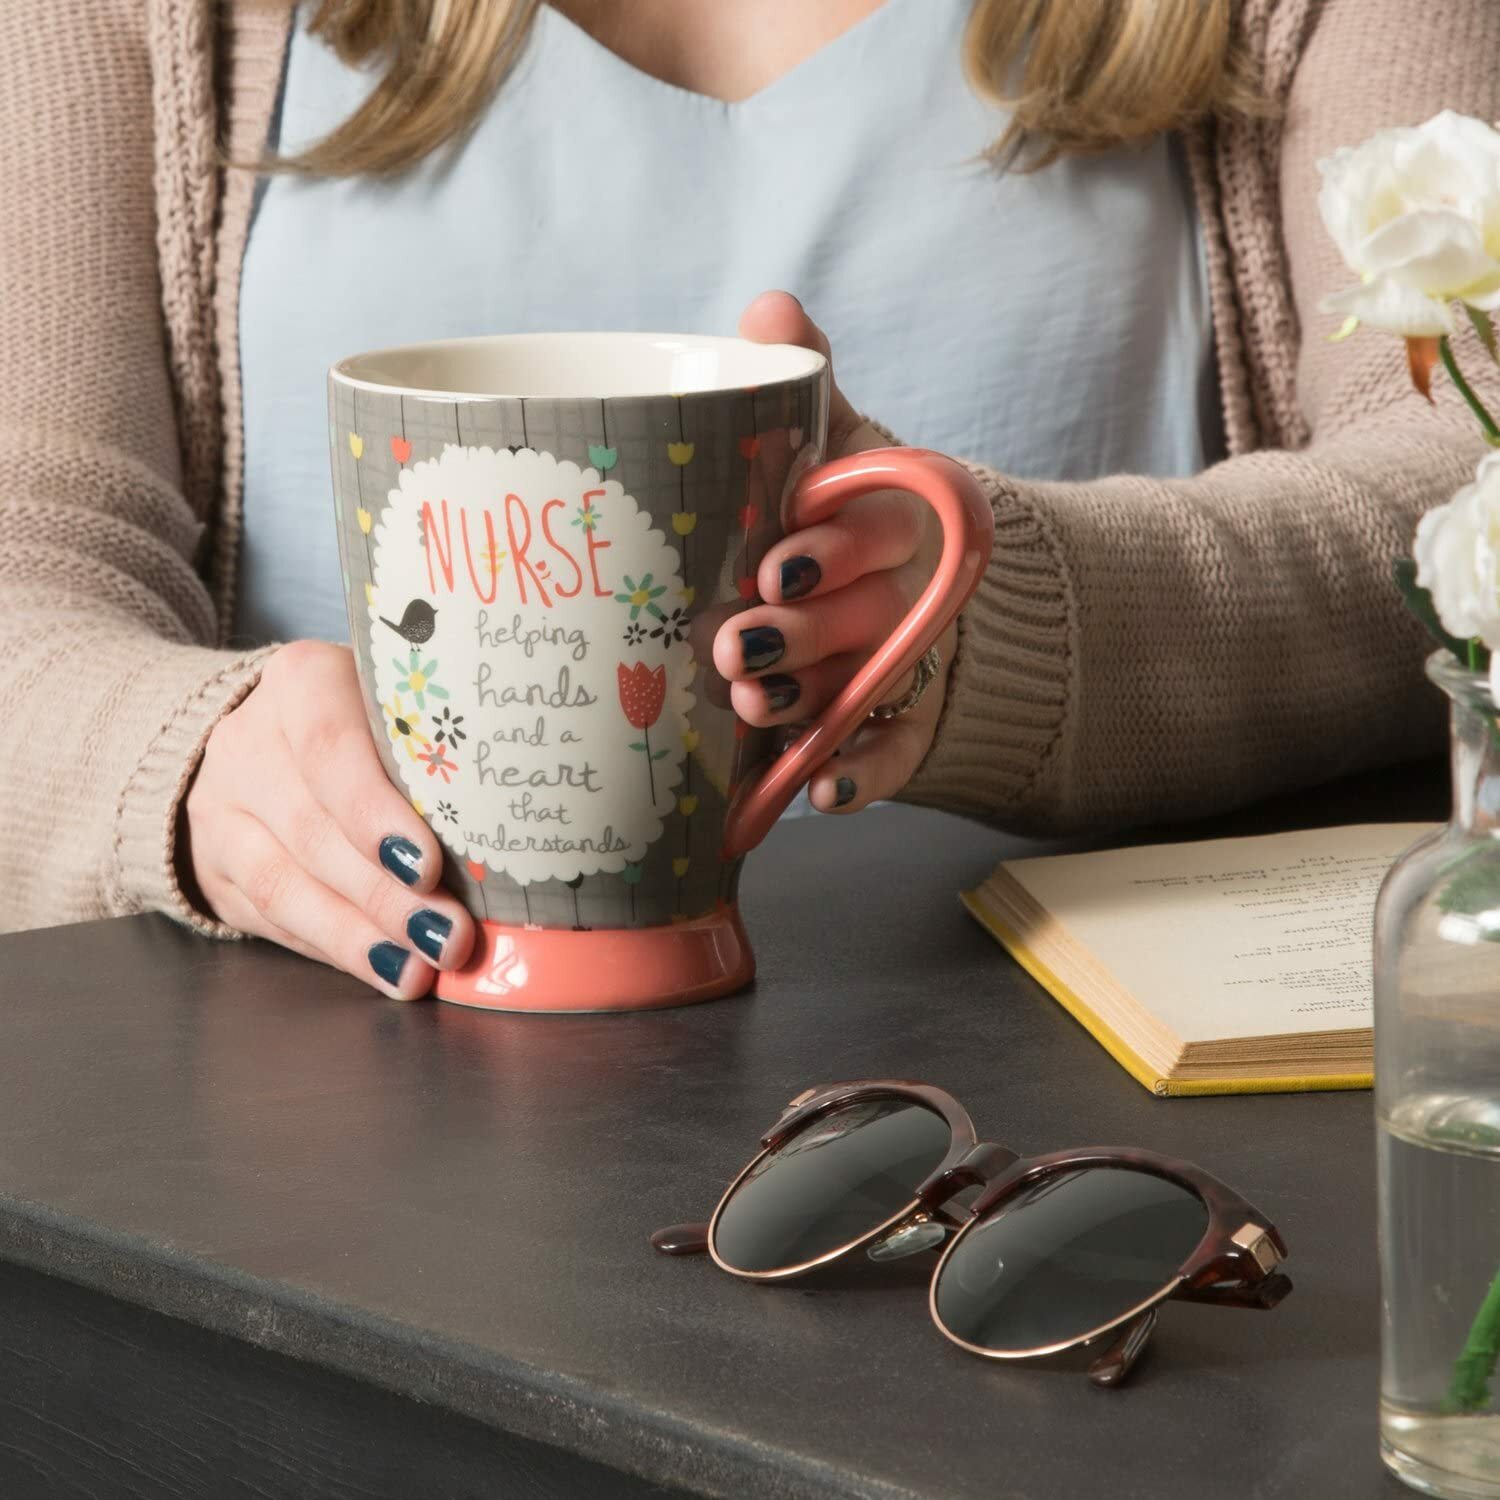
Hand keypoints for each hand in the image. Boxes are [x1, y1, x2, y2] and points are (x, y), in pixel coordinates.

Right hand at [183, 640, 474, 997]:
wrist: (261, 738)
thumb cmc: (367, 722)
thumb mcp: (396, 710)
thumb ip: (434, 751)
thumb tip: (511, 829)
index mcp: (301, 682)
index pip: (330, 747)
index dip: (375, 813)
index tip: (429, 866)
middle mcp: (248, 742)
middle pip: (315, 830)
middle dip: (387, 895)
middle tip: (450, 937)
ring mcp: (222, 807)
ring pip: (285, 884)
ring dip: (360, 934)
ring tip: (420, 969)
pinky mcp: (216, 865)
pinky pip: (272, 918)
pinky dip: (336, 948)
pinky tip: (387, 968)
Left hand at [720, 290, 955, 812]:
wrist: (924, 595)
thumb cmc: (853, 516)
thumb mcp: (841, 448)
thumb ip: (809, 391)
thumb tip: (772, 307)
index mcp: (893, 518)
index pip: (876, 529)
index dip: (831, 548)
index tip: (772, 561)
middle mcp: (907, 592)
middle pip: (867, 615)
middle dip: (801, 632)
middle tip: (735, 647)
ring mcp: (910, 664)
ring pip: (866, 686)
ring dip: (810, 702)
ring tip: (751, 709)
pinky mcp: (906, 725)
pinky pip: (893, 757)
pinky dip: (859, 778)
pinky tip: (817, 792)